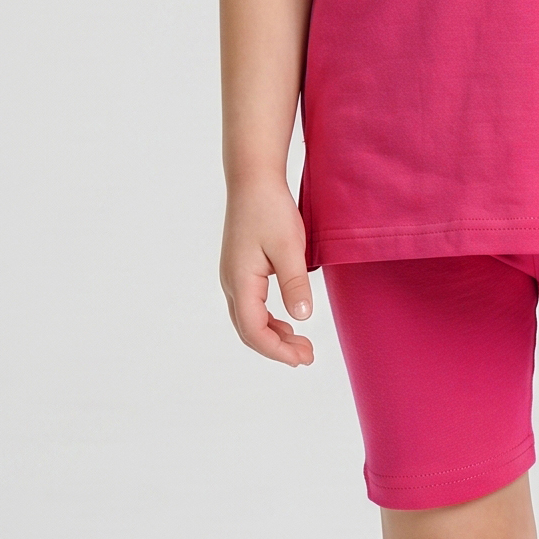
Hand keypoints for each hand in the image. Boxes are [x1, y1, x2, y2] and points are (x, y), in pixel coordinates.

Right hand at [220, 181, 316, 365]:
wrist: (253, 180)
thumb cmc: (270, 209)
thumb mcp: (289, 247)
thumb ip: (295, 283)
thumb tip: (302, 318)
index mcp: (240, 281)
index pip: (253, 330)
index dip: (277, 350)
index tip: (302, 358)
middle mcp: (231, 282)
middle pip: (248, 330)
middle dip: (277, 349)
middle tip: (307, 357)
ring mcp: (234, 276)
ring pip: (248, 319)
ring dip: (273, 336)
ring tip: (302, 344)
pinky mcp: (241, 269)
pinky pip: (251, 305)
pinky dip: (269, 320)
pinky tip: (289, 321)